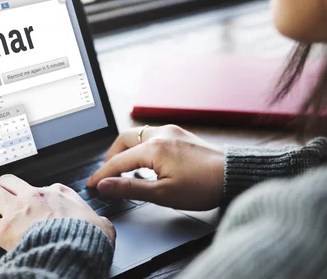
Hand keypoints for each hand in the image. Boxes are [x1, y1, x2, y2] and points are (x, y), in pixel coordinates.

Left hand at [0, 174, 115, 250]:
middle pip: (9, 181)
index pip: (43, 187)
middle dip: (3, 189)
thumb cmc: (88, 238)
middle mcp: (35, 196)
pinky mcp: (5, 229)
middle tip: (2, 202)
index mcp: (59, 193)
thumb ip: (99, 221)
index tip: (35, 206)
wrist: (76, 249)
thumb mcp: (102, 225)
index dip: (37, 197)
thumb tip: (103, 226)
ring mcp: (18, 210)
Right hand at [86, 125, 224, 210]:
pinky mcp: (180, 134)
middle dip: (111, 156)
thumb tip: (105, 185)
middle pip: (123, 140)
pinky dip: (141, 146)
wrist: (234, 175)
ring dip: (126, 150)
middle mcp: (160, 134)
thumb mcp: (162, 194)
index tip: (92, 184)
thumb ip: (130, 188)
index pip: (118, 161)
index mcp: (153, 148)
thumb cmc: (203, 186)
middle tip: (106, 174)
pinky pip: (151, 135)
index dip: (102, 174)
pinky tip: (145, 161)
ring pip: (137, 135)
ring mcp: (171, 131)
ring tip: (124, 169)